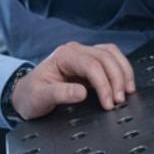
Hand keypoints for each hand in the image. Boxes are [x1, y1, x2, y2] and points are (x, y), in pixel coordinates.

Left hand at [11, 42, 134, 119]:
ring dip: (123, 72)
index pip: (92, 65)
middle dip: (116, 79)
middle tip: (119, 101)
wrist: (25, 94)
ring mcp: (84, 54)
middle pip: (105, 57)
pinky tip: (125, 83)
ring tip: (127, 92)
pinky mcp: (90, 61)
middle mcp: (75, 51)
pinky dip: (121, 69)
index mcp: (64, 56)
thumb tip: (81, 93)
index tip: (108, 103)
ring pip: (112, 54)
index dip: (103, 84)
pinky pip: (111, 58)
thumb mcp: (39, 98)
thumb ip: (59, 94)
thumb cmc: (31, 95)